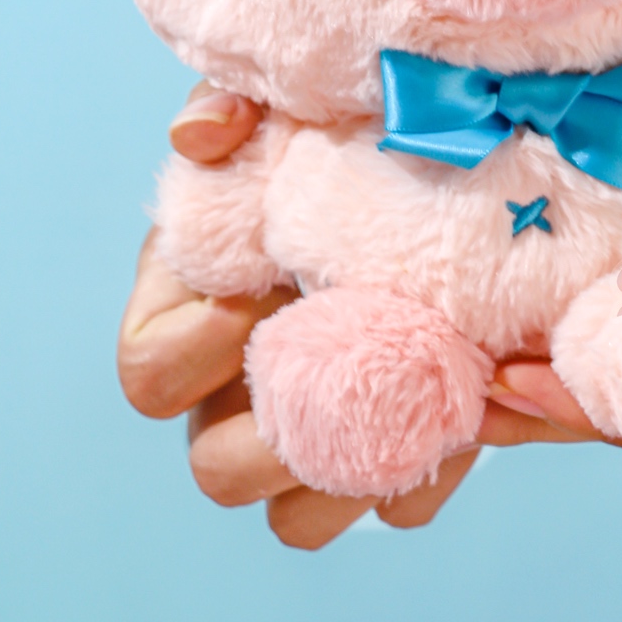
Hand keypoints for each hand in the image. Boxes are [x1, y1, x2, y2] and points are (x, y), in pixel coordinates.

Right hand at [117, 85, 583, 547]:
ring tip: (414, 399)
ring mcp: (318, 433)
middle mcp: (242, 389)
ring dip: (352, 473)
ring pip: (298, 515)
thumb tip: (204, 136)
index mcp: (195, 307)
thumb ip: (231, 107)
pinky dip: (433, 465)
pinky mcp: (395, 454)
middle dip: (277, 438)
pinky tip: (474, 401)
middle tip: (345, 371)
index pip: (147, 371)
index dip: (191, 349)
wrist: (463, 170)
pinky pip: (398, 505)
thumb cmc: (339, 135)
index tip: (256, 296)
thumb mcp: (285, 106)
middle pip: (215, 468)